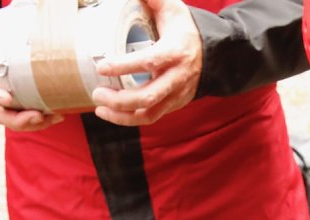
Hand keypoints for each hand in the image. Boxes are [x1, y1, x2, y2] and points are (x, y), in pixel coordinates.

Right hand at [0, 38, 64, 131]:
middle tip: (37, 115)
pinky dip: (44, 121)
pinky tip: (59, 115)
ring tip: (53, 117)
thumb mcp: (5, 34)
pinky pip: (30, 120)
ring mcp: (8, 105)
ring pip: (15, 122)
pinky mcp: (23, 109)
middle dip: (18, 119)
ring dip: (34, 124)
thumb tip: (37, 8)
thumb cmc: (7, 42)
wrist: (10, 51)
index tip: (6, 98)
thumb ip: (13, 29)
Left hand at [91, 0, 201, 125]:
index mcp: (176, 52)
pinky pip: (151, 118)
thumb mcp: (172, 8)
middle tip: (97, 92)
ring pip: (149, 113)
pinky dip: (129, 119)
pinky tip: (111, 113)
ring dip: (121, 115)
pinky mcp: (174, 105)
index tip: (101, 66)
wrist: (213, 53)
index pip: (149, 62)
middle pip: (147, 96)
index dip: (123, 67)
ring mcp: (177, 94)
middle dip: (119, 99)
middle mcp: (178, 77)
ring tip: (100, 106)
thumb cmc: (185, 29)